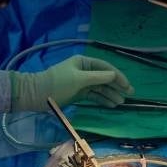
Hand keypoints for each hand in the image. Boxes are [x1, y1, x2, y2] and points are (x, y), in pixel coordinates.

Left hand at [10, 55, 133, 111]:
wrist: (37, 95)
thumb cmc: (58, 83)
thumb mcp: (79, 79)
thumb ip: (98, 78)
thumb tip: (114, 76)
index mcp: (84, 62)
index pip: (106, 67)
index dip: (118, 76)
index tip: (127, 86)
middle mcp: (85, 70)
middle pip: (105, 78)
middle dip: (117, 86)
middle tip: (130, 95)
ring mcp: (82, 82)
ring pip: (100, 88)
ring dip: (111, 94)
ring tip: (121, 103)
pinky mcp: (78, 93)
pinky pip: (94, 95)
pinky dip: (102, 99)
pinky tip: (111, 105)